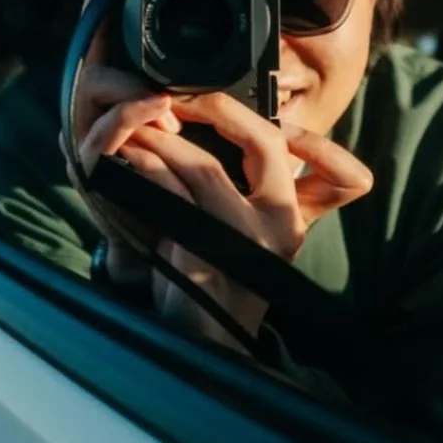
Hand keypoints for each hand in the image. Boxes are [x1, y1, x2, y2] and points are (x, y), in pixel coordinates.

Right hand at [63, 0, 180, 288]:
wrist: (168, 247)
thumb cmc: (186, 185)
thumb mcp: (203, 130)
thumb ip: (207, 93)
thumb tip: (242, 56)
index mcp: (119, 87)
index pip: (107, 25)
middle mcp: (95, 103)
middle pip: (87, 36)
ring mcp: (88, 132)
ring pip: (91, 81)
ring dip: (125, 66)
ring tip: (162, 65)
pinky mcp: (92, 168)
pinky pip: (106, 133)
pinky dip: (131, 117)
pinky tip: (156, 107)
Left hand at [117, 90, 372, 351]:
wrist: (206, 346)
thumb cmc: (220, 288)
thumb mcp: (252, 241)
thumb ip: (254, 196)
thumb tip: (229, 137)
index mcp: (295, 220)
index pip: (312, 160)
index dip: (279, 126)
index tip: (234, 103)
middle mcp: (280, 226)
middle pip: (264, 143)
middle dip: (218, 110)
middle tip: (182, 96)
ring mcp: (243, 239)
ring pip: (202, 165)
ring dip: (164, 138)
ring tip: (140, 123)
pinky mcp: (203, 249)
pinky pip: (171, 191)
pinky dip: (147, 165)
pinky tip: (130, 154)